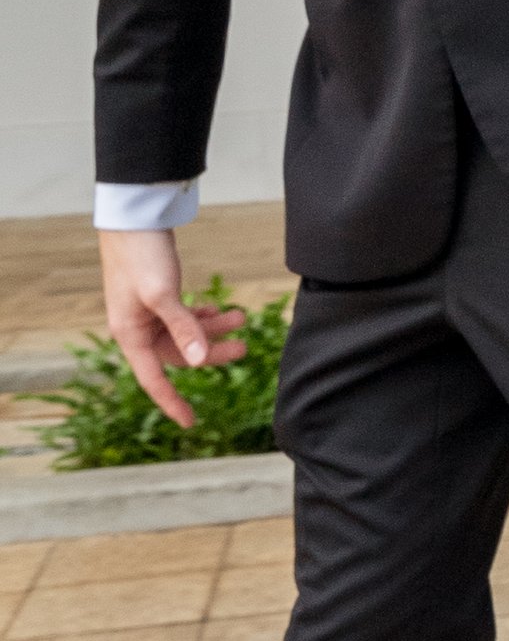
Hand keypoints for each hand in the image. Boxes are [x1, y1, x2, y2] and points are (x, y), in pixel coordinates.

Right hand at [98, 230, 245, 429]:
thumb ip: (183, 328)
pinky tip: (219, 311)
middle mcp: (137, 328)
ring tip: (242, 319)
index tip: (191, 422)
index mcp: (131, 335)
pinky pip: (183, 317)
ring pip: (185, 333)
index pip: (154, 379)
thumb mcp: (163, 295)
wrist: (134, 217)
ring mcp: (147, 312)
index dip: (172, 402)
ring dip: (213, 330)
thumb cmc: (142, 256)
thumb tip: (199, 363)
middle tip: (246, 347)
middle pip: (179, 354)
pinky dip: (202, 316)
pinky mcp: (157, 296)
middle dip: (212, 352)